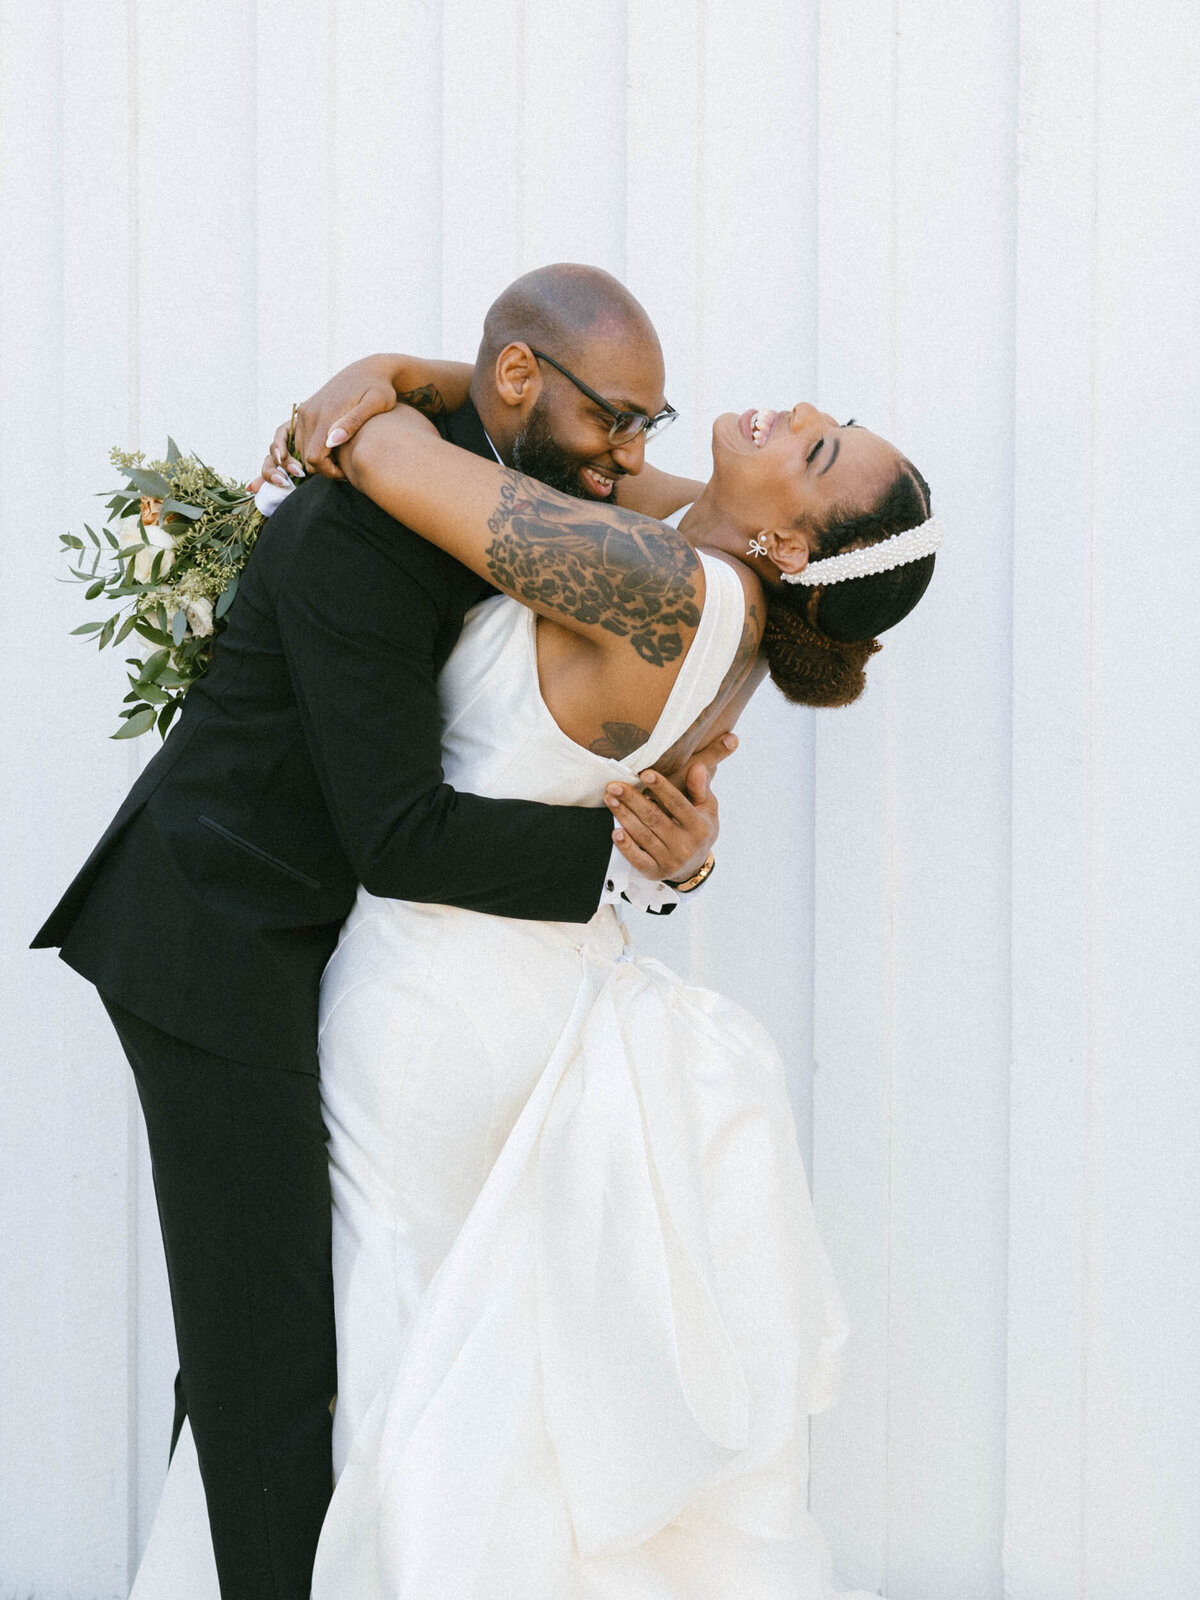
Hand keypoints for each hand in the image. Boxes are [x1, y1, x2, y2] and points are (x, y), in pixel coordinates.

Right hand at [250, 358, 400, 490]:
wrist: (369, 369)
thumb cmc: (380, 388)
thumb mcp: (376, 404)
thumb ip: (354, 422)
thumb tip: (332, 441)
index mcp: (325, 415)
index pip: (314, 458)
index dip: (329, 471)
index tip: (347, 472)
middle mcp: (309, 413)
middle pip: (306, 456)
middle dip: (324, 468)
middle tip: (346, 468)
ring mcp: (306, 411)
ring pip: (302, 449)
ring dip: (318, 459)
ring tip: (342, 458)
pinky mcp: (306, 409)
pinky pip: (302, 438)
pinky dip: (313, 448)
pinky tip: (334, 449)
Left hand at [605, 731, 736, 883]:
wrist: (694, 867)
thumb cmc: (698, 830)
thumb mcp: (707, 808)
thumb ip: (700, 788)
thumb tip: (697, 766)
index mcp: (699, 827)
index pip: (678, 804)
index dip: (661, 788)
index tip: (645, 773)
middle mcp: (685, 845)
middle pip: (654, 818)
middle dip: (632, 800)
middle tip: (615, 785)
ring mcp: (670, 861)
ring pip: (643, 836)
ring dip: (623, 816)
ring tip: (610, 799)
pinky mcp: (655, 872)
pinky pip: (638, 860)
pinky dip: (626, 846)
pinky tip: (615, 831)